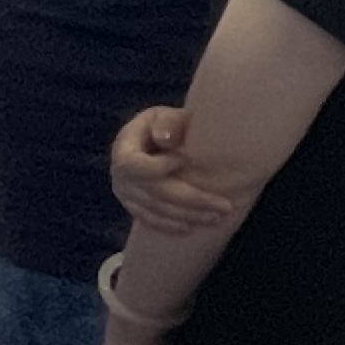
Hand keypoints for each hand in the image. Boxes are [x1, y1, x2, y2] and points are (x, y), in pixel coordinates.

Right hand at [108, 105, 237, 232]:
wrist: (153, 139)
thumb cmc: (165, 126)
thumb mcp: (165, 115)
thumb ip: (167, 122)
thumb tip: (165, 140)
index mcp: (124, 148)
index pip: (134, 165)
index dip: (157, 167)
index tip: (184, 160)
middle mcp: (120, 174)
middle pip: (153, 192)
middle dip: (190, 200)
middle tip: (223, 206)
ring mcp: (125, 193)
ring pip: (156, 210)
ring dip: (187, 216)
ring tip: (216, 217)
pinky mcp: (133, 206)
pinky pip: (150, 220)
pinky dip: (169, 226)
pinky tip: (190, 228)